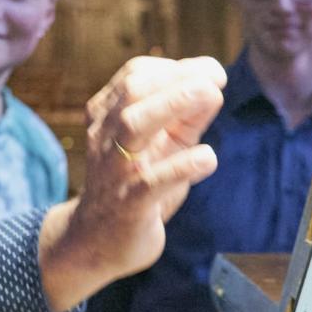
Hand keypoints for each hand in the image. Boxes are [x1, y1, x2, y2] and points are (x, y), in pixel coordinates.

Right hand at [37, 55, 226, 311]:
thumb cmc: (134, 186)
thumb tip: (214, 84)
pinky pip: (150, 182)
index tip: (209, 72)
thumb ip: (184, 118)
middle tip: (216, 79)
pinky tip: (207, 158)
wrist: (95, 243)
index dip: (174, 68)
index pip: (134, 77)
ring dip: (174, 103)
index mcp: (107, 118)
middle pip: (132, 92)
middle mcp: (106, 139)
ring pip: (133, 125)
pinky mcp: (129, 206)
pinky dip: (183, 166)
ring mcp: (115, 171)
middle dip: (176, 78)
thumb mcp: (159, 146)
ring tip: (212, 95)